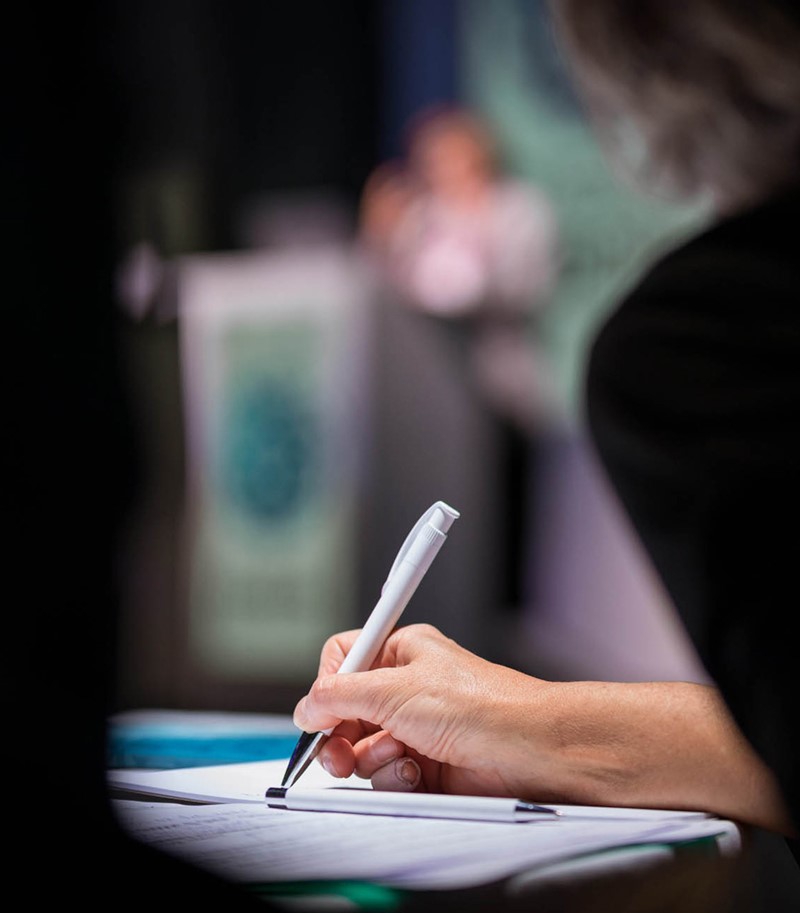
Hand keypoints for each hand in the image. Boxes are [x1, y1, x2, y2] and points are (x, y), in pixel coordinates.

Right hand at [292, 623, 553, 797]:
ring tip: (400, 754)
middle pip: (346, 713)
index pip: (344, 660)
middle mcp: (406, 688)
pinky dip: (396, 777)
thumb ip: (338, 696)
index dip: (327, 688)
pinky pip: (387, 775)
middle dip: (340, 736)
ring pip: (363, 750)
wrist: (527, 749)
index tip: (319, 714)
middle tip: (338, 755)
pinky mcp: (425, 765)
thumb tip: (307, 708)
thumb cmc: (477, 704)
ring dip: (374, 759)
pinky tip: (418, 772)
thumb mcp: (394, 690)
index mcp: (401, 653)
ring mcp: (415, 728)